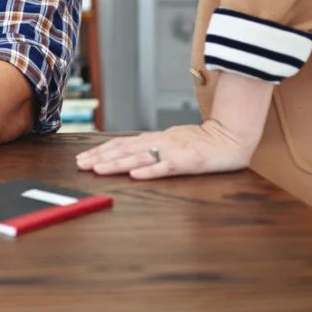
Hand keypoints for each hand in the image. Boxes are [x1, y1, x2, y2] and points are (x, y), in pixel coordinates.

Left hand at [74, 118, 256, 179]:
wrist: (230, 137)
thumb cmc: (202, 141)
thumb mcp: (173, 140)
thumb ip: (154, 146)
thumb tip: (130, 154)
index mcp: (155, 138)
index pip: (122, 144)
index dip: (101, 151)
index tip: (83, 157)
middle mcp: (160, 142)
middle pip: (125, 149)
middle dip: (100, 157)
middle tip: (80, 164)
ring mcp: (173, 151)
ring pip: (139, 157)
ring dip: (117, 163)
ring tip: (98, 169)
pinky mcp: (187, 161)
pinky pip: (165, 167)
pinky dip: (149, 170)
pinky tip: (134, 175)